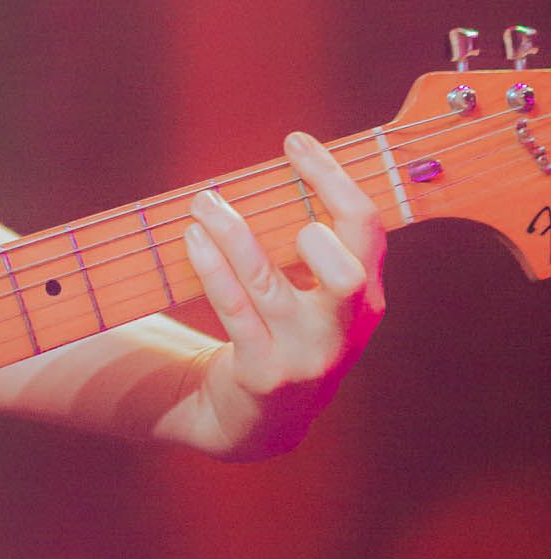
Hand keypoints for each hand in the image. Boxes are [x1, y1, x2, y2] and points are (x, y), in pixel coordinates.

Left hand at [178, 131, 385, 458]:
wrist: (262, 418)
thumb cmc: (286, 327)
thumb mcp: (315, 291)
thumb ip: (311, 235)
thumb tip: (286, 156)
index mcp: (365, 295)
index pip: (365, 227)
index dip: (332, 177)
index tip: (294, 140)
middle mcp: (344, 328)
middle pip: (345, 270)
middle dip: (310, 226)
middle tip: (270, 197)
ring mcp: (305, 355)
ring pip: (268, 283)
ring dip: (232, 235)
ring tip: (204, 203)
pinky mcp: (264, 373)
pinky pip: (234, 311)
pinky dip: (212, 268)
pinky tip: (193, 238)